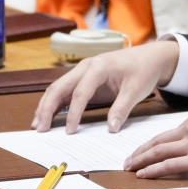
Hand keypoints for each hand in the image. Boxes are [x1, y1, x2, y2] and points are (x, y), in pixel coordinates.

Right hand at [31, 40, 178, 133]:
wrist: (150, 57)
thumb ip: (122, 109)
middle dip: (47, 108)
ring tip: (38, 125)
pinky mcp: (84, 78)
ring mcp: (83, 71)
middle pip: (59, 87)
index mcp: (99, 67)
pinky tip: (48, 117)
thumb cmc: (143, 70)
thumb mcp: (136, 90)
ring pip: (58, 87)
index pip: (80, 92)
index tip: (70, 131)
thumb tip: (111, 129)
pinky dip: (54, 102)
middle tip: (40, 129)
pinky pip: (65, 90)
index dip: (74, 113)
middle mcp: (86, 66)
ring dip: (46, 105)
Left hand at [123, 106, 187, 176]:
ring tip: (129, 167)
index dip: (154, 141)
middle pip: (158, 141)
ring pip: (159, 152)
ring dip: (141, 159)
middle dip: (140, 151)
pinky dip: (153, 169)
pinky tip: (143, 173)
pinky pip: (169, 165)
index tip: (146, 148)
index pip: (169, 132)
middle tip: (128, 159)